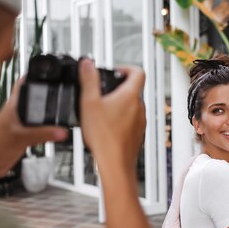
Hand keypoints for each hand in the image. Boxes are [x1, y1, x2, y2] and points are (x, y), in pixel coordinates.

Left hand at [0, 77, 67, 151]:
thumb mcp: (22, 138)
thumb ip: (43, 134)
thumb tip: (61, 131)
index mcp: (12, 106)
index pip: (23, 84)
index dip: (34, 75)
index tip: (48, 71)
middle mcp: (15, 112)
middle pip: (32, 97)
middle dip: (45, 93)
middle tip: (60, 89)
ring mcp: (18, 124)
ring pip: (34, 112)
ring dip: (45, 111)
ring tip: (59, 109)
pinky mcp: (20, 135)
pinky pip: (35, 126)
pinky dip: (44, 126)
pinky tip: (52, 129)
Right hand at [78, 59, 145, 176]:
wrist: (115, 163)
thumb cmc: (104, 136)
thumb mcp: (89, 103)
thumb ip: (89, 80)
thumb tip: (87, 63)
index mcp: (130, 96)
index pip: (138, 71)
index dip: (125, 68)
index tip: (115, 71)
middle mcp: (139, 107)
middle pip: (133, 90)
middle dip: (117, 89)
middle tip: (101, 94)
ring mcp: (140, 122)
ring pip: (131, 106)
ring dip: (118, 106)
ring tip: (101, 112)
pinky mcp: (137, 134)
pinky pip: (130, 121)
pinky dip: (120, 120)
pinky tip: (106, 128)